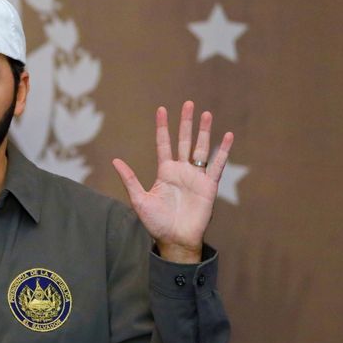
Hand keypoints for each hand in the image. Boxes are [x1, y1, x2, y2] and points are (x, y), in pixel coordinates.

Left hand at [112, 101, 233, 262]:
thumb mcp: (139, 199)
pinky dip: (223, 151)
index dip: (163, 127)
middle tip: (188, 103)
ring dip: (204, 132)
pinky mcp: (209, 186)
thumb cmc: (156, 223)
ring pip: (201, 149)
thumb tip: (115, 161)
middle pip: (184, 141)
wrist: (175, 240)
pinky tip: (227, 136)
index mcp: (165, 172)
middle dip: (185, 123)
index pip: (164, 144)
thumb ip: (130, 179)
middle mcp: (181, 171)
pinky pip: (217, 166)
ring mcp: (196, 177)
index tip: (161, 109)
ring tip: (206, 114)